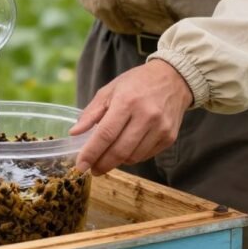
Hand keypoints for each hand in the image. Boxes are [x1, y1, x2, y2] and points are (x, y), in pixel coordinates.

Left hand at [70, 60, 192, 175]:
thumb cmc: (136, 84)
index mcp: (127, 101)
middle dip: (102, 164)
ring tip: (106, 158)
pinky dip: (131, 157)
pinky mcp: (169, 137)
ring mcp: (161, 128)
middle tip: (91, 169)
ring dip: (116, 162)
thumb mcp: (109, 91)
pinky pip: (145, 156)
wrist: (173, 80)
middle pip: (120, 150)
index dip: (91, 153)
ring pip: (133, 157)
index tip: (80, 165)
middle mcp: (147, 116)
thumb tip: (74, 133)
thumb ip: (91, 113)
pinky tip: (124, 150)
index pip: (105, 134)